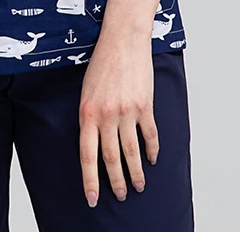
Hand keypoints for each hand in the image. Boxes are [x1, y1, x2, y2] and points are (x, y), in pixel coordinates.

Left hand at [78, 38, 157, 207]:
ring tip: (138, 185)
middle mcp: (106, 115)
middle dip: (116, 181)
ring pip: (131, 151)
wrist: (122, 40)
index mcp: (87, 112)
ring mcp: (127, 111)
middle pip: (111, 158)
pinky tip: (152, 159)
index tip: (93, 198)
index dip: (90, 180)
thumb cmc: (102, 62)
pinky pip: (149, 135)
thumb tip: (94, 142)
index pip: (87, 155)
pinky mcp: (145, 106)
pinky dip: (152, 150)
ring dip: (136, 172)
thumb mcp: (86, 90)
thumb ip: (89, 117)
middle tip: (121, 195)